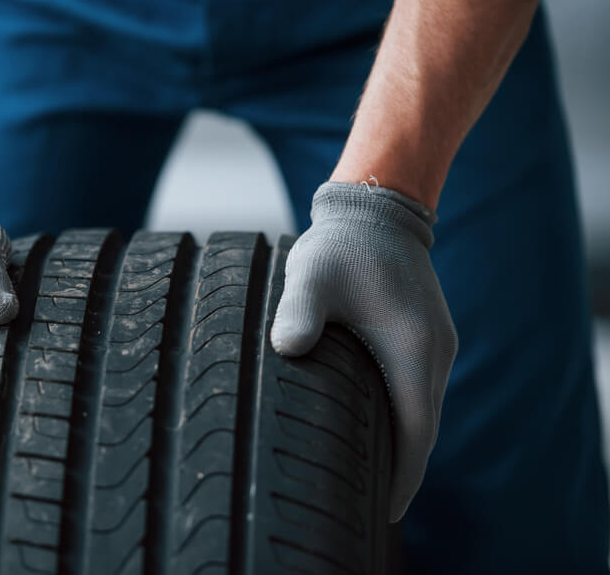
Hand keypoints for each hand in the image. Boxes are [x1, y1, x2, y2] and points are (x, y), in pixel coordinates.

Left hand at [270, 181, 457, 520]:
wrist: (377, 209)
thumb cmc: (341, 245)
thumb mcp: (313, 275)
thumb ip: (298, 311)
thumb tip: (288, 348)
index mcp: (413, 349)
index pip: (416, 434)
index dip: (403, 477)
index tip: (386, 512)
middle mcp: (433, 352)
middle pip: (422, 430)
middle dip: (401, 472)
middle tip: (369, 508)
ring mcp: (433, 343)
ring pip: (421, 411)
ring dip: (402, 445)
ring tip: (369, 480)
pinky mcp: (424, 335)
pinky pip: (417, 390)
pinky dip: (402, 417)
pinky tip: (374, 429)